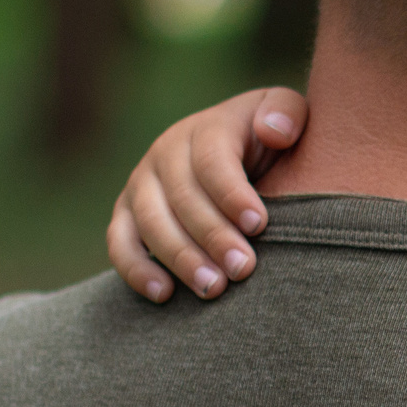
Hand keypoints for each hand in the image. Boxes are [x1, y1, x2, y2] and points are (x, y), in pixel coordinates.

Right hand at [107, 87, 308, 301]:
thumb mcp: (287, 115)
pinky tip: (163, 293)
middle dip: (213, 236)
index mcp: (207, 128)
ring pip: (150, 221)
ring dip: (180, 257)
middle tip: (243, 269)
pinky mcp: (126, 212)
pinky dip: (135, 268)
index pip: (212, 160)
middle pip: (182, 197)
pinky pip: (119, 241)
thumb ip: (286, 113)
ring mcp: (142, 183)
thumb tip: (272, 132)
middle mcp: (166, 152)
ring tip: (213, 288)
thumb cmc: (273, 141)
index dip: (232, 193)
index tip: (258, 224)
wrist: (241, 151)